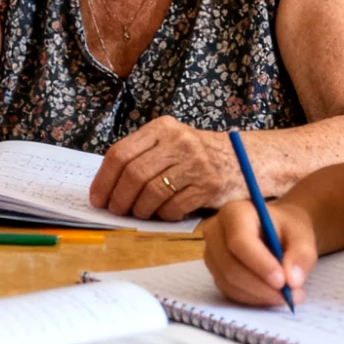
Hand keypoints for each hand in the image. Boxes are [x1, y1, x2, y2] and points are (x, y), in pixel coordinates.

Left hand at [89, 117, 241, 218]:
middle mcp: (179, 141)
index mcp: (162, 128)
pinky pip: (174, 207)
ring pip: (152, 192)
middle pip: (134, 174)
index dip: (104, 180)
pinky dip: (163, 215)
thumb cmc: (198, 156)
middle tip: (116, 210)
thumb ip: (142, 156)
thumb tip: (105, 186)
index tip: (98, 198)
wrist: (246, 159)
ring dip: (140, 209)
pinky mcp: (210, 185)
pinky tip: (164, 213)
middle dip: (119, 198)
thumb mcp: (171, 143)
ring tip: (140, 213)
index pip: (120, 153)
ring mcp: (196, 163)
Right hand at [202, 200, 316, 307]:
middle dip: (261, 286)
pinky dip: (253, 298)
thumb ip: (301, 255)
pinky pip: (229, 291)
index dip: (260, 264)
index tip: (282, 281)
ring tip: (287, 296)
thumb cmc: (287, 229)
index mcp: (234, 212)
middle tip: (290, 296)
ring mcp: (211, 252)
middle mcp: (215, 230)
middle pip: (230, 265)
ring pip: (229, 282)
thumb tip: (292, 280)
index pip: (239, 241)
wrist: (277, 231)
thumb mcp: (302, 236)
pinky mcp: (215, 271)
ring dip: (259, 295)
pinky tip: (272, 295)